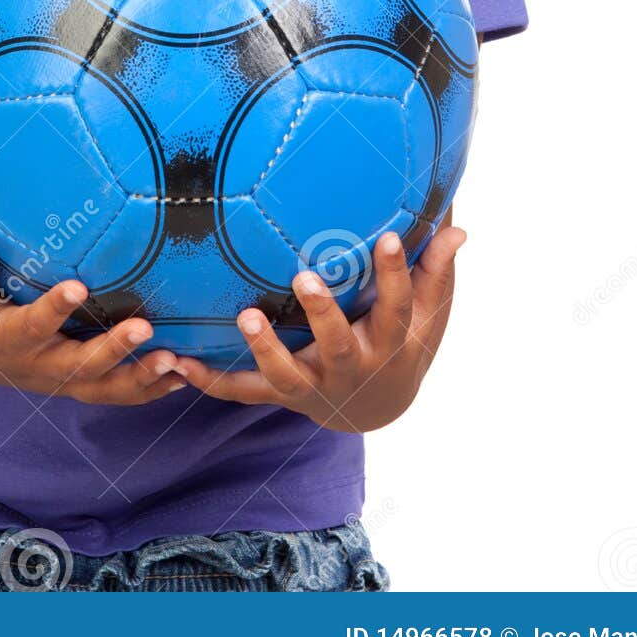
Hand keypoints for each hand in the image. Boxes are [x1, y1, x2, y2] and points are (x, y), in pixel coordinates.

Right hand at [0, 241, 186, 404]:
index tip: (78, 287)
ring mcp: (59, 380)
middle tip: (145, 328)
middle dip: (113, 350)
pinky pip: (112, 394)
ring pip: (102, 388)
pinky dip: (147, 390)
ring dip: (140, 378)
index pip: (32, 326)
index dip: (54, 309)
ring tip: (176, 363)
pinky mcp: (75, 384)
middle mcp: (37, 366)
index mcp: (6, 341)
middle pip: (78, 366)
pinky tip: (181, 379)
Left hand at [172, 217, 466, 431]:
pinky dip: (211, 382)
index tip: (389, 236)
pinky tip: (178, 364)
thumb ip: (436, 272)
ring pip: (287, 375)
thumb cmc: (402, 342)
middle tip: (303, 275)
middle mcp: (352, 369)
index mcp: (391, 342)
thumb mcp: (428, 316)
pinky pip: (244, 392)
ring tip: (245, 317)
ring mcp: (313, 386)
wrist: (376, 408)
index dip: (394, 274)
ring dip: (264, 350)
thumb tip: (458, 228)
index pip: (398, 306)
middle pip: (338, 344)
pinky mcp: (281, 395)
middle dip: (322, 313)